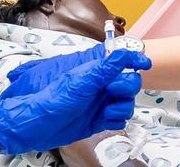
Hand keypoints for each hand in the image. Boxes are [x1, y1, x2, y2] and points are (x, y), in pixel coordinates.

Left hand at [0, 49, 150, 154]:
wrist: (35, 127)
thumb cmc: (50, 99)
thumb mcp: (78, 81)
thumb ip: (103, 68)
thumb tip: (121, 53)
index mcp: (93, 69)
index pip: (119, 59)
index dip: (133, 58)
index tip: (144, 62)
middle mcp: (99, 85)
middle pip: (129, 81)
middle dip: (126, 87)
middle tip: (113, 91)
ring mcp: (100, 103)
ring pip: (127, 102)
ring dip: (122, 106)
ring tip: (107, 110)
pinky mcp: (99, 120)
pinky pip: (119, 119)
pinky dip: (115, 120)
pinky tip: (104, 120)